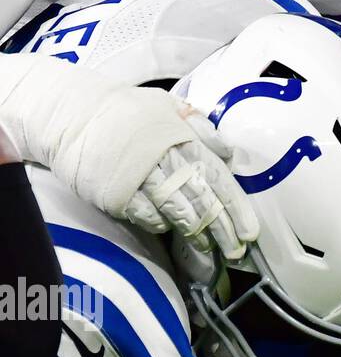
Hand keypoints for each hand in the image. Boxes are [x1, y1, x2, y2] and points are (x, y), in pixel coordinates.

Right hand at [1, 55, 258, 259]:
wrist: (74, 114)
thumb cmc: (127, 110)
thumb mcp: (168, 105)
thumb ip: (199, 126)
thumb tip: (228, 152)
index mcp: (184, 139)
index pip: (219, 179)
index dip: (237, 208)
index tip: (250, 231)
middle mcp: (167, 161)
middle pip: (203, 201)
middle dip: (223, 229)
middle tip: (236, 251)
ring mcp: (140, 179)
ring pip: (178, 212)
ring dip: (196, 233)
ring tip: (211, 249)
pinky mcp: (116, 194)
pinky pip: (145, 216)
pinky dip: (160, 225)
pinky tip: (169, 231)